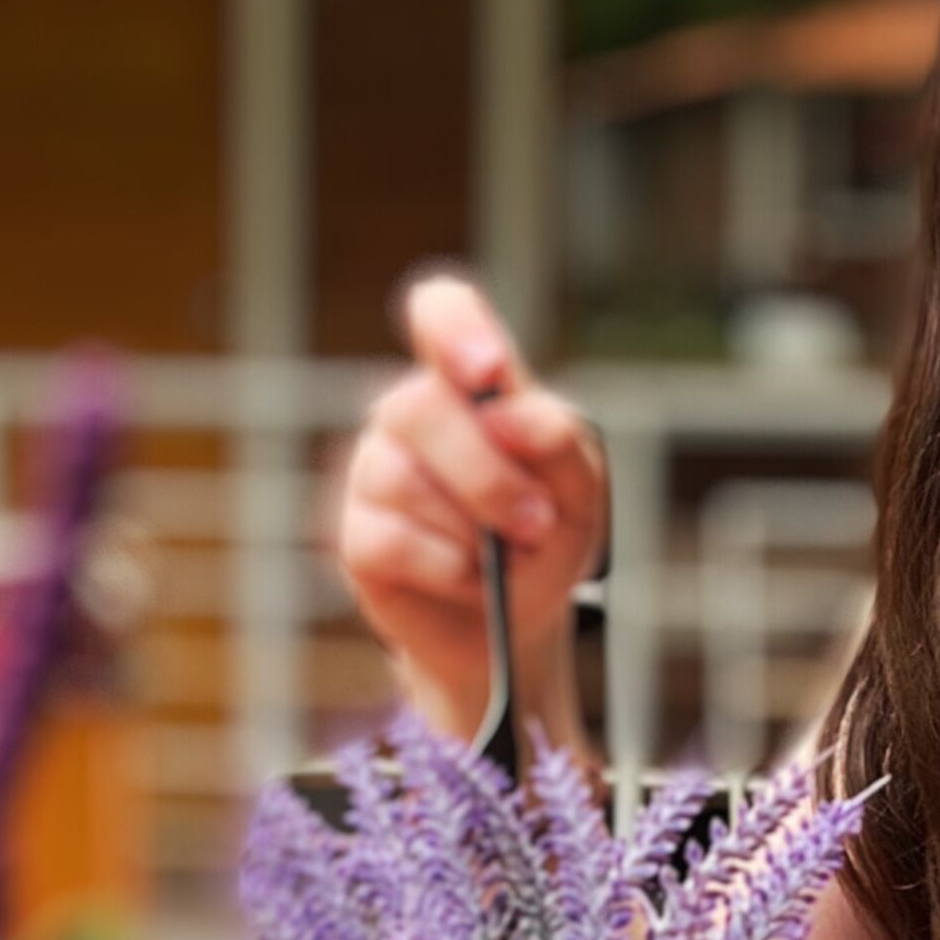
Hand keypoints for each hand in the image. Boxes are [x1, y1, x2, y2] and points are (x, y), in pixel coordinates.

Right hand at [335, 275, 607, 754]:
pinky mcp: (357, 536)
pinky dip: (447, 569)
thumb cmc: (548, 537)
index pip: (439, 312)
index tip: (487, 370)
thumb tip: (504, 416)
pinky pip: (389, 539)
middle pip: (418, 405)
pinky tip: (470, 581)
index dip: (452, 327)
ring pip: (401, 478)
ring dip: (472, 532)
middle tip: (536, 524)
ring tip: (505, 561)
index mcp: (469, 382)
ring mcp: (375, 471)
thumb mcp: (582, 487)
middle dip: (488, 475)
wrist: (520, 627)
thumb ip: (557, 440)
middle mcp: (411, 413)